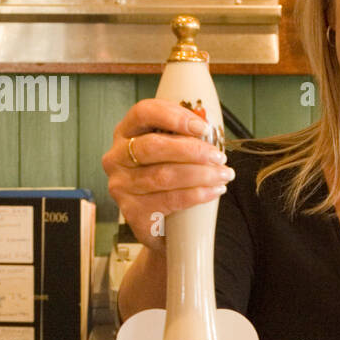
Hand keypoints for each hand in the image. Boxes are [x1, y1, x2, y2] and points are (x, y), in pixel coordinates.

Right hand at [102, 98, 234, 251]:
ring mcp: (121, 186)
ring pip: (163, 175)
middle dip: (192, 150)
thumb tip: (210, 129)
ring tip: (223, 175)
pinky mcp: (133, 212)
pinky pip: (168, 200)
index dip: (174, 116)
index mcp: (126, 134)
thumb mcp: (173, 154)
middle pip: (152, 146)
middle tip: (219, 156)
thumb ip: (184, 137)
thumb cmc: (169, 181)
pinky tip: (214, 191)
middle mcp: (116, 158)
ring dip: (201, 174)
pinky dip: (196, 194)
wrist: (162, 227)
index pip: (143, 113)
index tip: (203, 127)